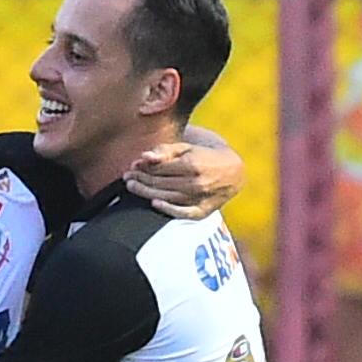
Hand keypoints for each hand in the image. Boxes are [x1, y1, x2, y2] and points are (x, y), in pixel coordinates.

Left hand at [125, 139, 242, 218]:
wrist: (234, 172)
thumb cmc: (206, 156)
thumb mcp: (187, 148)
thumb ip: (165, 151)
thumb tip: (143, 157)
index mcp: (191, 164)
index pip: (159, 169)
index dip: (143, 168)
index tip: (131, 167)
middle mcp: (196, 183)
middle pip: (160, 183)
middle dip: (140, 180)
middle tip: (127, 178)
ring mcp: (200, 198)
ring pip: (166, 197)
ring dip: (146, 193)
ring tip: (133, 187)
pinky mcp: (204, 211)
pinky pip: (183, 213)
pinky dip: (169, 209)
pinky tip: (154, 203)